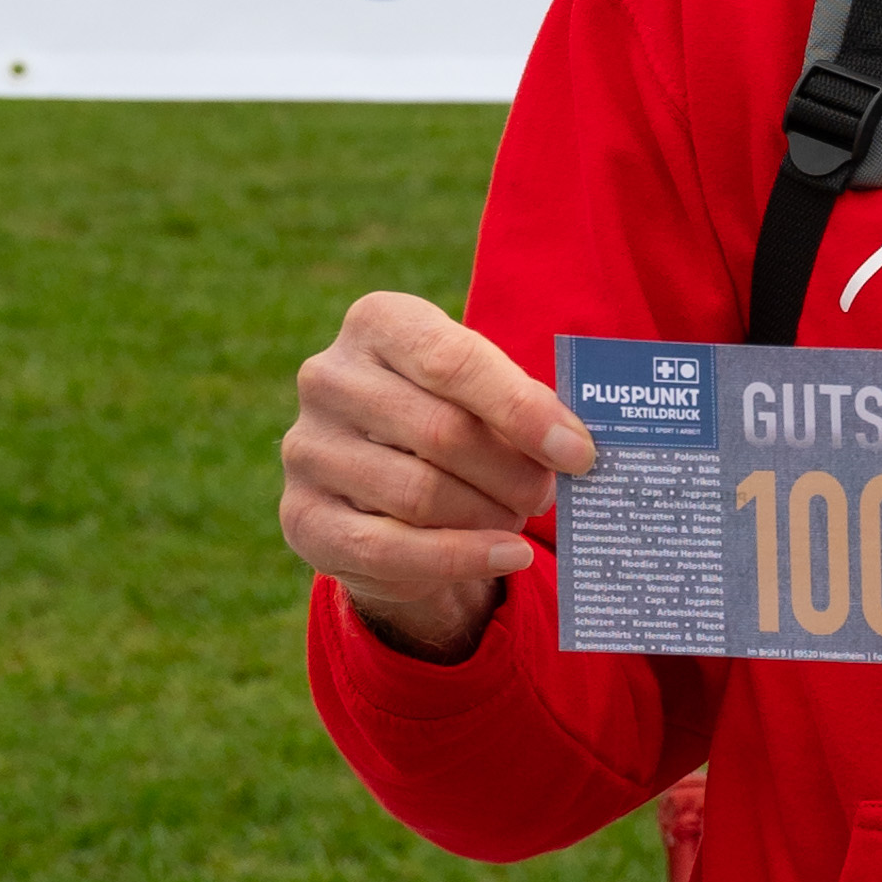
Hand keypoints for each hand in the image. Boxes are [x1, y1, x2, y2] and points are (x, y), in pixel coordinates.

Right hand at [282, 290, 593, 657]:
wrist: (383, 490)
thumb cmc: (450, 422)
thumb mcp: (484, 394)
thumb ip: (522, 406)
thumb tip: (573, 445)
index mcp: (377, 323)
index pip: (452, 362)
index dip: (523, 412)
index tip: (578, 453)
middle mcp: (327, 378)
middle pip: (441, 432)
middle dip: (512, 472)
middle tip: (547, 494)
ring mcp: (307, 449)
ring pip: (420, 494)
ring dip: (490, 515)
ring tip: (518, 518)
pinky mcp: (303, 517)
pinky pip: (390, 549)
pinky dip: (462, 558)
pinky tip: (508, 556)